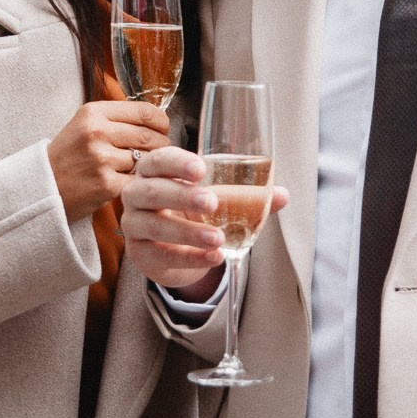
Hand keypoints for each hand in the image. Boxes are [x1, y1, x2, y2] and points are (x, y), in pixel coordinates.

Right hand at [46, 101, 169, 223]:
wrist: (42, 187)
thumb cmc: (68, 156)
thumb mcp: (84, 125)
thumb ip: (116, 119)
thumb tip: (156, 120)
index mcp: (93, 113)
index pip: (144, 111)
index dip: (161, 122)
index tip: (163, 129)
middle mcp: (96, 132)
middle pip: (149, 136)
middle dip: (161, 145)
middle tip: (160, 152)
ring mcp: (101, 159)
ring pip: (146, 159)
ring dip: (151, 166)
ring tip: (145, 168)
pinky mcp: (106, 184)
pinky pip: (138, 180)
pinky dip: (140, 183)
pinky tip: (135, 183)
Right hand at [121, 146, 286, 298]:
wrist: (173, 248)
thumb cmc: (192, 211)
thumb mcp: (218, 199)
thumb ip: (247, 196)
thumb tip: (283, 195)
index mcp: (155, 170)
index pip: (159, 160)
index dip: (177, 162)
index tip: (200, 169)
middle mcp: (138, 194)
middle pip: (152, 191)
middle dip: (182, 197)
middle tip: (212, 202)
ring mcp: (134, 225)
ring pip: (154, 226)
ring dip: (188, 232)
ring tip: (218, 238)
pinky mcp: (140, 253)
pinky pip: (162, 255)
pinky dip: (190, 257)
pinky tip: (215, 257)